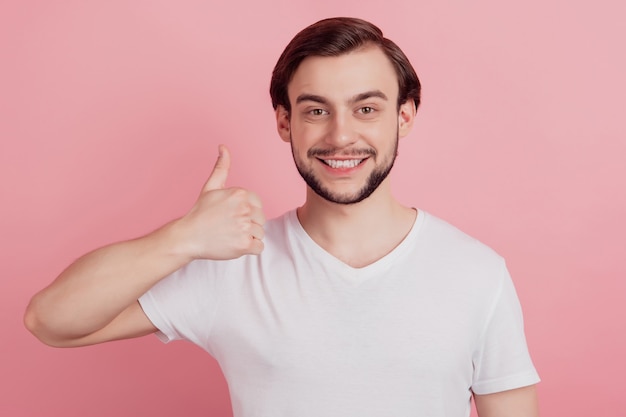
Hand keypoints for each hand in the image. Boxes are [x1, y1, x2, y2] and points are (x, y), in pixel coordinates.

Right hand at [175, 145, 264, 259]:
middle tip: (228, 226)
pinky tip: (234, 244)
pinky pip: (259, 247)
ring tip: (229, 235)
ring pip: (260, 233)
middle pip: (261, 219)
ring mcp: (245, 227)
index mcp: (240, 194)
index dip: (246, 212)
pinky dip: (249, 249)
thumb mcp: (211, 187)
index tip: (230, 215)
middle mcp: (244, 209)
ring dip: (248, 237)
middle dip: (248, 224)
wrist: (187, 237)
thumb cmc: (200, 212)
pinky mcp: (244, 245)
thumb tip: (223, 146)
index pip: (258, 205)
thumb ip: (221, 167)